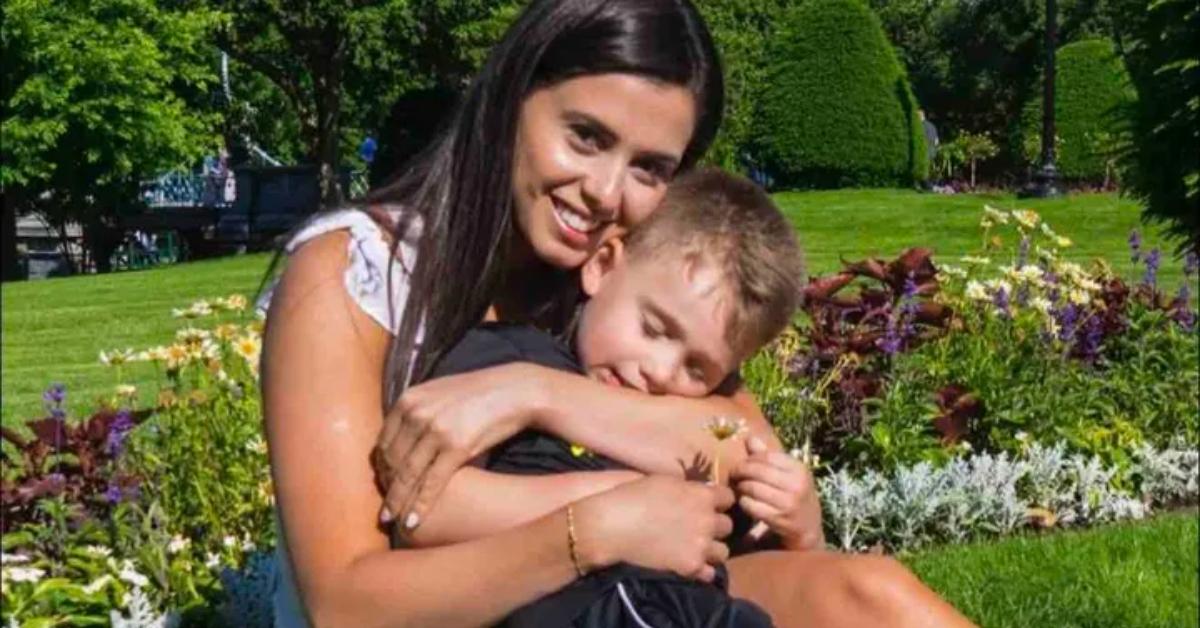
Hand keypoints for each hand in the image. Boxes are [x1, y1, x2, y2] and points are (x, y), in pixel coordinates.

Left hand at [372, 363, 544, 528]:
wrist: (516, 390)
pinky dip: (420, 505)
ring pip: (407, 475)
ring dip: (397, 502)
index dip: (381, 468)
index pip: (383, 441)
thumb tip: (401, 433)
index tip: (383, 484)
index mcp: (409, 399)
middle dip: (386, 487)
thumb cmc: (480, 393)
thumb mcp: (439, 393)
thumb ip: (417, 410)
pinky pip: (432, 483)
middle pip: (391, 460)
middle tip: (385, 508)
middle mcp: (417, 413)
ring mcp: (436, 430)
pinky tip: (412, 522)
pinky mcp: (457, 447)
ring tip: (391, 521)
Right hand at [573, 476, 734, 582]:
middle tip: (697, 527)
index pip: (729, 498)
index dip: (718, 501)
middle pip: (727, 525)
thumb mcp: (665, 481)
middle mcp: (708, 521)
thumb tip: (703, 492)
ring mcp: (701, 546)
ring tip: (695, 548)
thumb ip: (690, 488)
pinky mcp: (690, 567)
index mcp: (703, 496)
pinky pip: (710, 573)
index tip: (707, 505)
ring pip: (723, 551)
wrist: (612, 526)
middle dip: (714, 525)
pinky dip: (701, 570)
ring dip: (711, 549)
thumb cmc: (634, 496)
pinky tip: (689, 563)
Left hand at [730, 436, 823, 550]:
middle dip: (740, 471)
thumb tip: (749, 438)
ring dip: (740, 486)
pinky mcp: (778, 518)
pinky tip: (744, 501)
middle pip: (757, 470)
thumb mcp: (788, 474)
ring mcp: (788, 502)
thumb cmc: (794, 495)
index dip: (750, 459)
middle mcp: (796, 484)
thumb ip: (768, 456)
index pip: (766, 456)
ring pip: (752, 487)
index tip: (742, 463)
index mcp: (799, 469)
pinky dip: (743, 501)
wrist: (808, 527)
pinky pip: (751, 505)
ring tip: (739, 487)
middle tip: (734, 474)